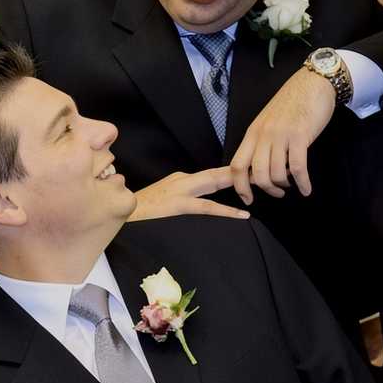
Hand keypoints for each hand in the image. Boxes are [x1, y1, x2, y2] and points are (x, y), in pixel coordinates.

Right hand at [129, 168, 249, 221]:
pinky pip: (207, 207)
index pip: (211, 175)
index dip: (232, 173)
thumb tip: (200, 202)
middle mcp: (183, 180)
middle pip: (217, 174)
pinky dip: (226, 210)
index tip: (252, 172)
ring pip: (214, 183)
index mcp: (181, 179)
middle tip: (263, 168)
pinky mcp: (178, 205)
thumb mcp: (164, 201)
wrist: (119, 213)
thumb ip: (183, 199)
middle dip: (240, 171)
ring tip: (258, 182)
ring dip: (236, 182)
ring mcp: (180, 191)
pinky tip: (242, 214)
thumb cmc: (140, 213)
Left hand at [229, 68, 334, 203]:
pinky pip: (298, 168)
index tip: (247, 199)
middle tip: (277, 193)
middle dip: (266, 189)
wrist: (312, 83)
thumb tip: (259, 168)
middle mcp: (264, 135)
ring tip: (292, 186)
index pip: (237, 165)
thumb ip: (262, 142)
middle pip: (256, 173)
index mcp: (253, 132)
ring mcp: (281, 135)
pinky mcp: (300, 136)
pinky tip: (306, 189)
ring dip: (284, 185)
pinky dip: (302, 183)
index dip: (239, 186)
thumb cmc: (292, 103)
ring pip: (276, 172)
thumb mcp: (268, 121)